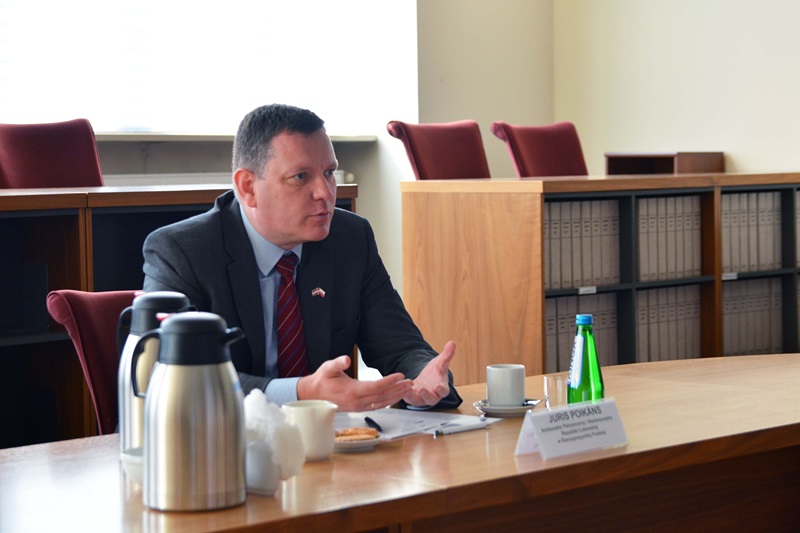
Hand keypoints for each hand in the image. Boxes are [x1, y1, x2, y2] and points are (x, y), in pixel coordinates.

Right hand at [296, 355, 412, 411]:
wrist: (314, 396)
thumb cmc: (322, 379)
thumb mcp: (328, 368)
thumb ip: (338, 363)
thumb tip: (347, 359)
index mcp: (352, 391)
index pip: (376, 387)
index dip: (390, 381)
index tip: (401, 375)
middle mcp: (357, 401)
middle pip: (383, 396)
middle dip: (398, 389)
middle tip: (411, 382)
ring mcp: (358, 406)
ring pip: (382, 402)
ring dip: (396, 396)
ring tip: (408, 389)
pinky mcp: (359, 408)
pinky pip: (377, 406)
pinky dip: (389, 401)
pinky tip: (396, 396)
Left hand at [402, 341, 455, 407]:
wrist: (426, 380)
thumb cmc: (435, 373)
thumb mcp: (440, 363)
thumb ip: (446, 355)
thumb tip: (452, 343)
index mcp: (441, 388)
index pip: (444, 392)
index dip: (441, 390)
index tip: (438, 386)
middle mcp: (433, 396)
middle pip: (431, 399)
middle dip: (426, 395)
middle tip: (421, 389)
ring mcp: (422, 398)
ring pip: (419, 400)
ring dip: (414, 396)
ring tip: (409, 389)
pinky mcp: (412, 398)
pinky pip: (408, 398)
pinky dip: (405, 393)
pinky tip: (401, 386)